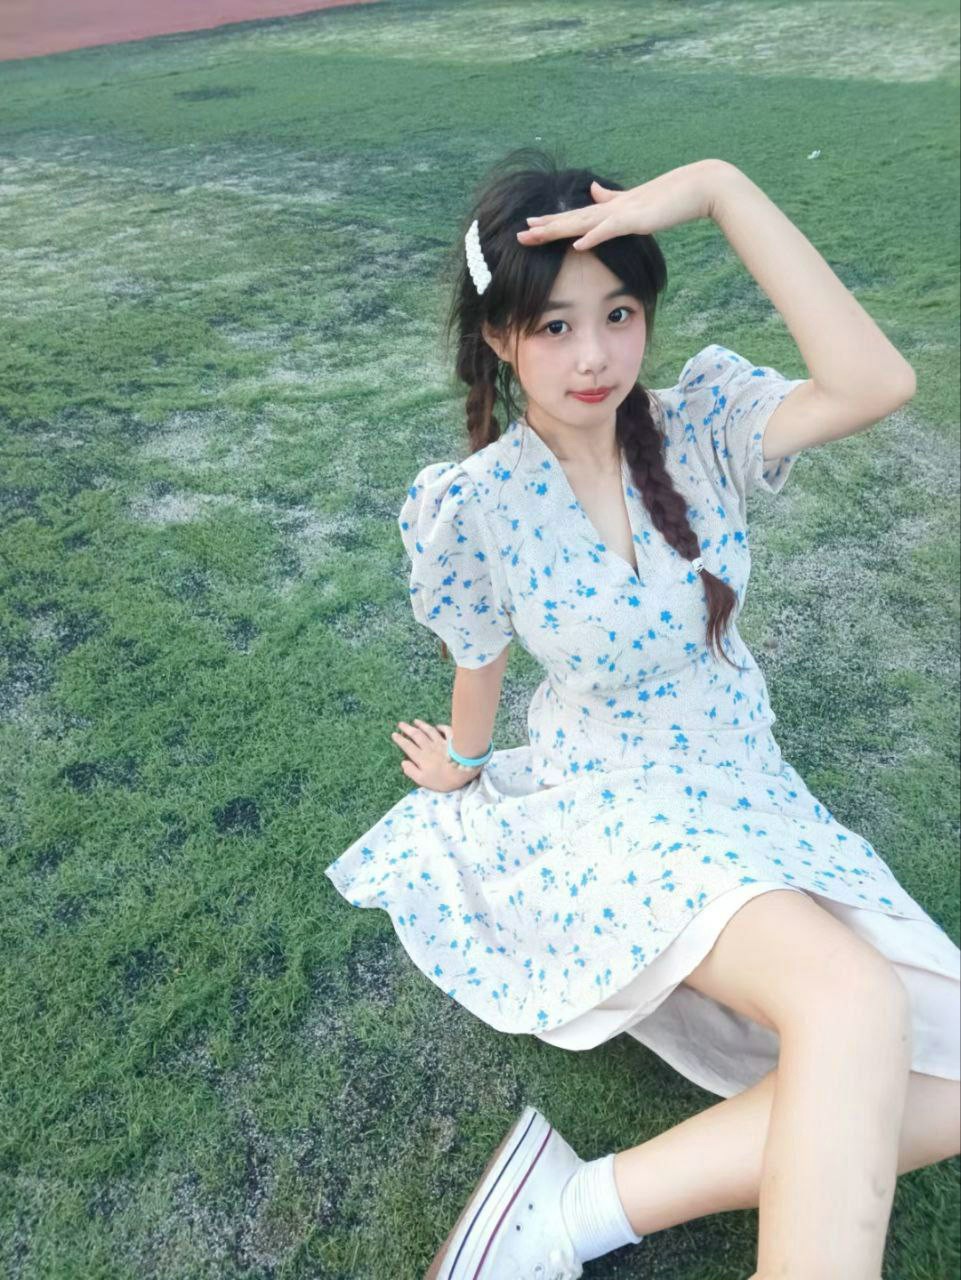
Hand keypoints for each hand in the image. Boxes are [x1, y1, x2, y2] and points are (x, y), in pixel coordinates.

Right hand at [391, 719, 481, 791]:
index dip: (400, 740)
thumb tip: (403, 762)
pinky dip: (441, 727)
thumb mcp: (424, 780)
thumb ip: (412, 771)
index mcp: (421, 757)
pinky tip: (438, 726)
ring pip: (429, 731)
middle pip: (417, 735)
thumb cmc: (443, 779)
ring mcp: (441, 742)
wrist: (463, 770)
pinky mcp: (453, 740)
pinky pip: (446, 730)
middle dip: (407, 729)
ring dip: (421, 725)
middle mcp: (429, 747)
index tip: (394, 734)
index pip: (408, 746)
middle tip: (400, 724)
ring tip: (415, 721)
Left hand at [516, 159, 733, 252]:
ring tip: (535, 235)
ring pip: (582, 222)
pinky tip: (576, 244)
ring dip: (558, 230)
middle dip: (544, 229)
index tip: (529, 228)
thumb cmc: (670, 198)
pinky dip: (592, 237)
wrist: (698, 188)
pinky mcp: (635, 219)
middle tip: (518, 236)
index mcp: (610, 208)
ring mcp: (621, 212)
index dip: (551, 223)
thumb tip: (594, 190)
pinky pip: (609, 229)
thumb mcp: (635, 201)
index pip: (574, 217)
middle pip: (571, 220)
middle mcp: (610, 208)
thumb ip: (612, 199)